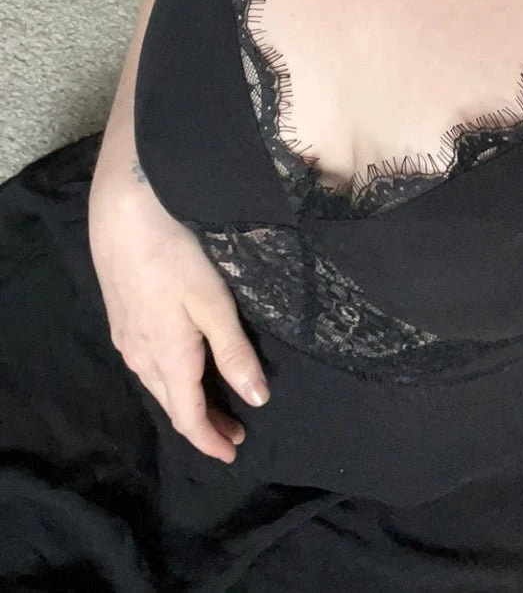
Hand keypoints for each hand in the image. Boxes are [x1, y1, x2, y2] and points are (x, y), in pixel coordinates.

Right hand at [88, 175, 269, 462]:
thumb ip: (234, 352)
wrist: (124, 213)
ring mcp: (126, 337)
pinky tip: (183, 363)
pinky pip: (147, 363)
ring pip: (158, 383)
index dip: (211, 440)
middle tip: (235, 431)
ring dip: (186, 399)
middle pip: (172, 404)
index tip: (233, 453)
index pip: (188, 417)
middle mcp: (140, 356)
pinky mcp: (121, 317)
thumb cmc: (177, 253)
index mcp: (168, 358)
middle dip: (203, 423)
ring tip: (216, 403)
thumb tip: (257, 400)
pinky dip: (170, 376)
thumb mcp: (215, 303)